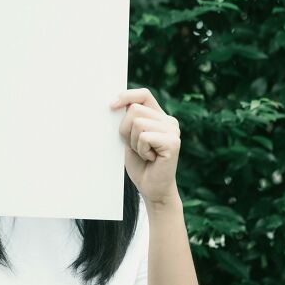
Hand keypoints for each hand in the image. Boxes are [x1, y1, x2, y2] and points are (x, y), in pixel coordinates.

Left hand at [110, 87, 181, 206]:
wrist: (152, 189)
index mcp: (160, 117)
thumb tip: (113, 104)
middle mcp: (169, 121)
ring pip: (138, 123)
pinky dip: (141, 150)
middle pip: (135, 109)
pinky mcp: (173, 142)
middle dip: (126, 129)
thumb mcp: (130, 137)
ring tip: (144, 153)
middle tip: (136, 146)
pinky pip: (144, 137)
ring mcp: (173, 131)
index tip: (111, 106)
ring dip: (134, 142)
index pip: (143, 94)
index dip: (126, 96)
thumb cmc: (140, 164)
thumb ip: (129, 120)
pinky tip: (150, 158)